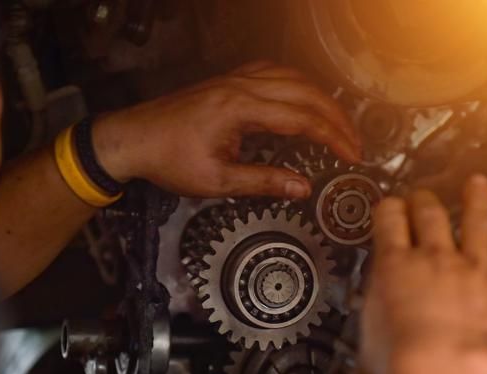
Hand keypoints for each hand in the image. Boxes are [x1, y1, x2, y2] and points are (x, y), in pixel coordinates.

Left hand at [93, 61, 361, 197]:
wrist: (131, 139)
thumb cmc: (166, 159)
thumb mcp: (216, 181)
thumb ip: (263, 182)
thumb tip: (302, 187)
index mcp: (240, 109)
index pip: (302, 118)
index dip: (333, 137)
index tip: (352, 155)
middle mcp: (240, 86)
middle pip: (305, 93)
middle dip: (336, 118)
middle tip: (354, 144)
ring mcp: (234, 80)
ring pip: (292, 77)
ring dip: (320, 98)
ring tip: (338, 123)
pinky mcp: (228, 82)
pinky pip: (273, 72)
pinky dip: (297, 84)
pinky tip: (304, 98)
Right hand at [359, 176, 486, 373]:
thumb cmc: (401, 365)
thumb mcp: (368, 349)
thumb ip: (374, 348)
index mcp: (394, 266)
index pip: (389, 219)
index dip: (389, 209)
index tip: (391, 208)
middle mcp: (434, 259)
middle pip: (429, 213)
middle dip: (425, 201)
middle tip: (424, 197)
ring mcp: (474, 269)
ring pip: (476, 221)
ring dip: (476, 200)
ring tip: (478, 185)